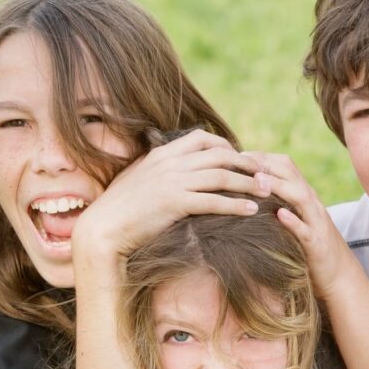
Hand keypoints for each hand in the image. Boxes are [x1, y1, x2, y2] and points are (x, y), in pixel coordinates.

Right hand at [72, 130, 268, 259]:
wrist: (102, 230)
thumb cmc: (121, 211)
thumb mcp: (140, 181)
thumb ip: (161, 172)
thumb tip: (179, 175)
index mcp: (162, 154)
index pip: (203, 138)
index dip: (227, 147)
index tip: (243, 159)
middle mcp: (170, 163)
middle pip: (220, 155)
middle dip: (248, 163)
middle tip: (266, 173)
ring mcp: (172, 182)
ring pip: (222, 176)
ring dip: (249, 182)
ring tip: (267, 190)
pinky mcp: (174, 204)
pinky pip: (213, 202)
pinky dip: (236, 205)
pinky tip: (251, 210)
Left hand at [245, 151, 354, 299]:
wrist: (338, 275)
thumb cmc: (306, 246)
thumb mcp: (292, 219)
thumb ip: (276, 203)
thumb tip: (245, 192)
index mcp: (303, 196)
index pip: (284, 166)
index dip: (260, 157)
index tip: (236, 155)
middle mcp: (311, 204)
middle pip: (291, 174)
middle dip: (266, 164)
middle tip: (240, 162)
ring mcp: (316, 223)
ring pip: (300, 196)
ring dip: (279, 186)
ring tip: (258, 181)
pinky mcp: (318, 245)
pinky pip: (307, 230)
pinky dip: (294, 221)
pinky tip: (280, 215)